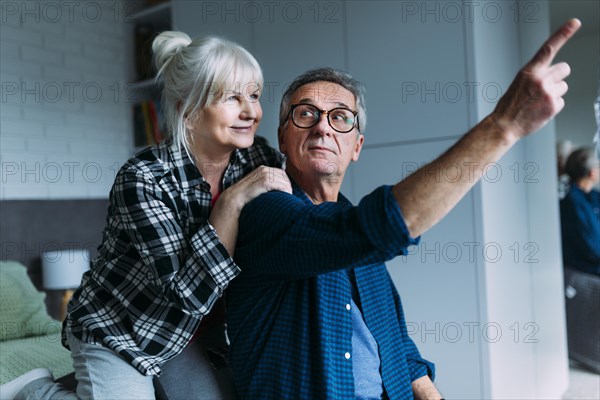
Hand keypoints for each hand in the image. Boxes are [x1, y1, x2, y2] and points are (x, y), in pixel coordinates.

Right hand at [220, 166, 291, 211]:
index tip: (288, 190)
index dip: (286, 181)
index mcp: (262, 169)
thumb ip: (264, 183)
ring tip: (289, 197)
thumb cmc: (245, 194)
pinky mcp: (264, 182)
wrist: (234, 198)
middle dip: (288, 185)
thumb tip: (276, 188)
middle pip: (284, 176)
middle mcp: (264, 169)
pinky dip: (285, 191)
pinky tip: (286, 196)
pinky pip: (280, 185)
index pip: (281, 172)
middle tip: (290, 195)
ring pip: (283, 181)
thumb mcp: (255, 185)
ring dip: (288, 189)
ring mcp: (264, 175)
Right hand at [491, 18, 580, 139]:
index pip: (548, 48)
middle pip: (564, 69)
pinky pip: (561, 101)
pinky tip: (540, 110)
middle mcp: (540, 79)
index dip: (563, 33)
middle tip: (546, 87)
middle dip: (558, 77)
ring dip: (554, 93)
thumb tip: (551, 76)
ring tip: (539, 101)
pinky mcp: (554, 105)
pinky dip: (553, 106)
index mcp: (529, 71)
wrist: (504, 125)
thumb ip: (535, 75)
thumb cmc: (510, 106)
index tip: (575, 23)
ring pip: (563, 87)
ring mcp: (548, 92)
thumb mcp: (519, 83)